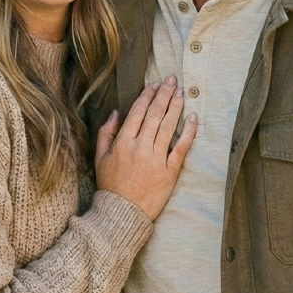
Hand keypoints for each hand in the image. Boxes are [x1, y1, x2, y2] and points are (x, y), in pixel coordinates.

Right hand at [94, 75, 197, 219]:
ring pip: (169, 126)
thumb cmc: (110, 185)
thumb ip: (106, 133)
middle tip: (172, 80)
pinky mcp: (170, 171)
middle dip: (164, 94)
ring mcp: (156, 159)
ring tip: (181, 92)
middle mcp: (140, 147)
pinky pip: (182, 147)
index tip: (154, 84)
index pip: (138, 112)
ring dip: (176, 107)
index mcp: (123, 143)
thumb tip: (117, 112)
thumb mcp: (99, 158)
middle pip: (155, 114)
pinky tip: (192, 118)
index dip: (147, 96)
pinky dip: (188, 132)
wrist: (123, 213)